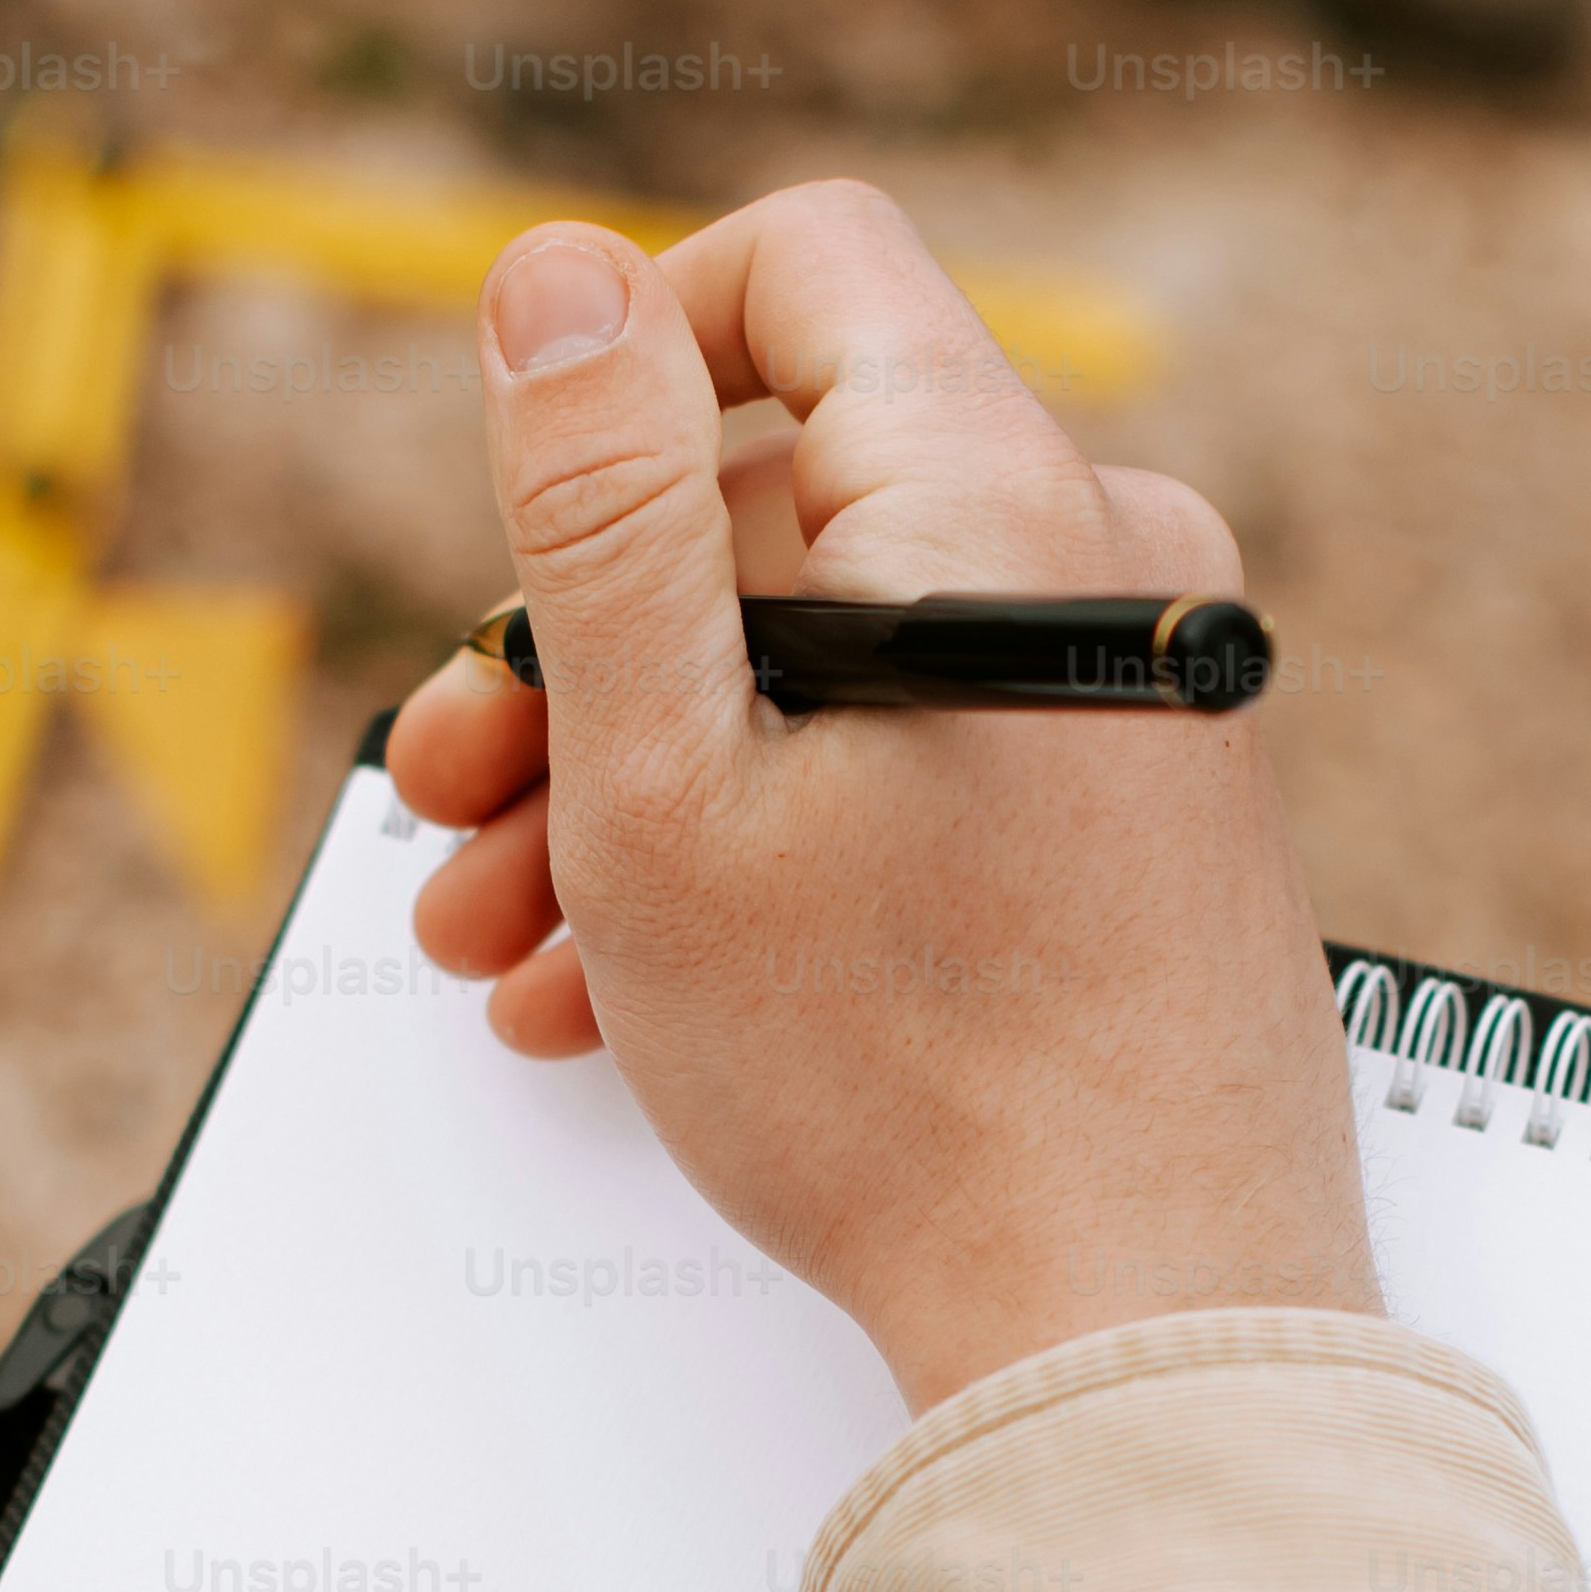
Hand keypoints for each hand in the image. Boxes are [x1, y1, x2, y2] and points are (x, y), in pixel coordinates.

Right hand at [384, 185, 1379, 1415]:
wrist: (1136, 1324)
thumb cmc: (905, 1082)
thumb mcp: (668, 779)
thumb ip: (600, 506)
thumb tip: (556, 269)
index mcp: (999, 501)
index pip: (808, 267)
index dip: (637, 348)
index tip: (533, 507)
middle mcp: (1103, 562)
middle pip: (789, 504)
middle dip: (581, 654)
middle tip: (449, 807)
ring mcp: (1134, 695)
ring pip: (833, 664)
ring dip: (640, 781)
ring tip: (502, 938)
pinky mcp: (1141, 812)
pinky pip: (921, 762)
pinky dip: (772, 841)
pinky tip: (627, 984)